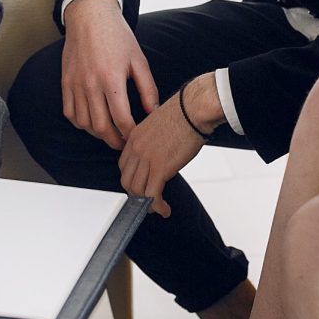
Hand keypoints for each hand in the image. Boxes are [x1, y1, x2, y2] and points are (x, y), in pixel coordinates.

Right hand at [61, 0, 158, 149]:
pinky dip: (80, 123)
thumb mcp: (138, 60)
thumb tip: (154, 112)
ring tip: (109, 133)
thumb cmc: (117, 37)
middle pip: (101, 127)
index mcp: (112, 79)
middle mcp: (91, 84)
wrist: (90, 17)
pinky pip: (69, 113)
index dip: (130, 134)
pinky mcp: (65, 82)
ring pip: (84, 123)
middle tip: (124, 144)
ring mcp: (75, 84)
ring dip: (97, 133)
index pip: (122, 119)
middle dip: (115, 141)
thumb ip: (147, 88)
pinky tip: (91, 121)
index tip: (136, 138)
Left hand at [117, 76, 220, 216]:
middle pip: (127, 180)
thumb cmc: (185, 113)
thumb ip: (154, 140)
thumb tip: (161, 154)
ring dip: (147, 204)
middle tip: (148, 201)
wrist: (194, 109)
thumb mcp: (160, 125)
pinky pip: (152, 195)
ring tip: (158, 208)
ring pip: (137, 190)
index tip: (141, 186)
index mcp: (135, 136)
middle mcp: (136, 148)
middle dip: (137, 194)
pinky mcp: (160, 168)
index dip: (132, 179)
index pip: (124, 165)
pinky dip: (157, 206)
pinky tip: (165, 209)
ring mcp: (146, 158)